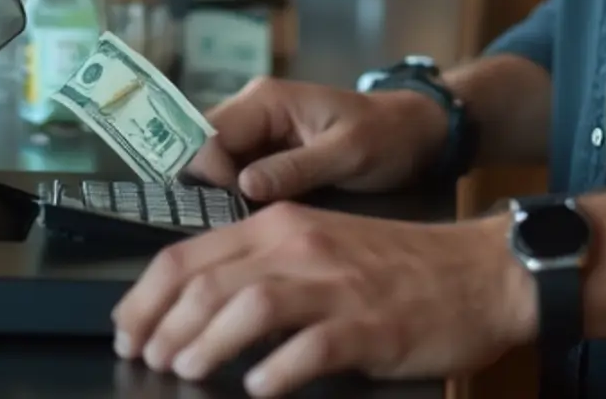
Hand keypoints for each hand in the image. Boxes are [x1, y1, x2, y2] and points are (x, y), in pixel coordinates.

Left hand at [113, 205, 535, 394]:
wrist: (477, 272)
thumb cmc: (396, 267)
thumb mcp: (321, 247)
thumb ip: (264, 264)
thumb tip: (198, 305)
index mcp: (282, 224)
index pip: (190, 253)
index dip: (147, 295)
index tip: (127, 330)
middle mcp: (301, 245)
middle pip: (209, 280)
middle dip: (165, 325)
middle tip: (147, 360)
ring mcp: (335, 285)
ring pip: (250, 306)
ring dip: (207, 343)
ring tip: (184, 373)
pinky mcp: (368, 326)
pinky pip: (311, 348)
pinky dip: (277, 371)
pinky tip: (260, 388)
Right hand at [184, 76, 448, 201]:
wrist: (412, 133)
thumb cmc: (385, 137)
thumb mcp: (347, 154)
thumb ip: (296, 168)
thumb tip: (244, 185)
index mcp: (267, 99)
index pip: (209, 132)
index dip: (208, 172)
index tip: (232, 210)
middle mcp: (252, 109)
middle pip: (202, 147)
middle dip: (208, 188)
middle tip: (233, 227)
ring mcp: (256, 131)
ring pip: (212, 163)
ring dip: (219, 196)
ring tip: (242, 229)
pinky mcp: (263, 153)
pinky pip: (232, 174)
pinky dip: (234, 198)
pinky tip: (251, 223)